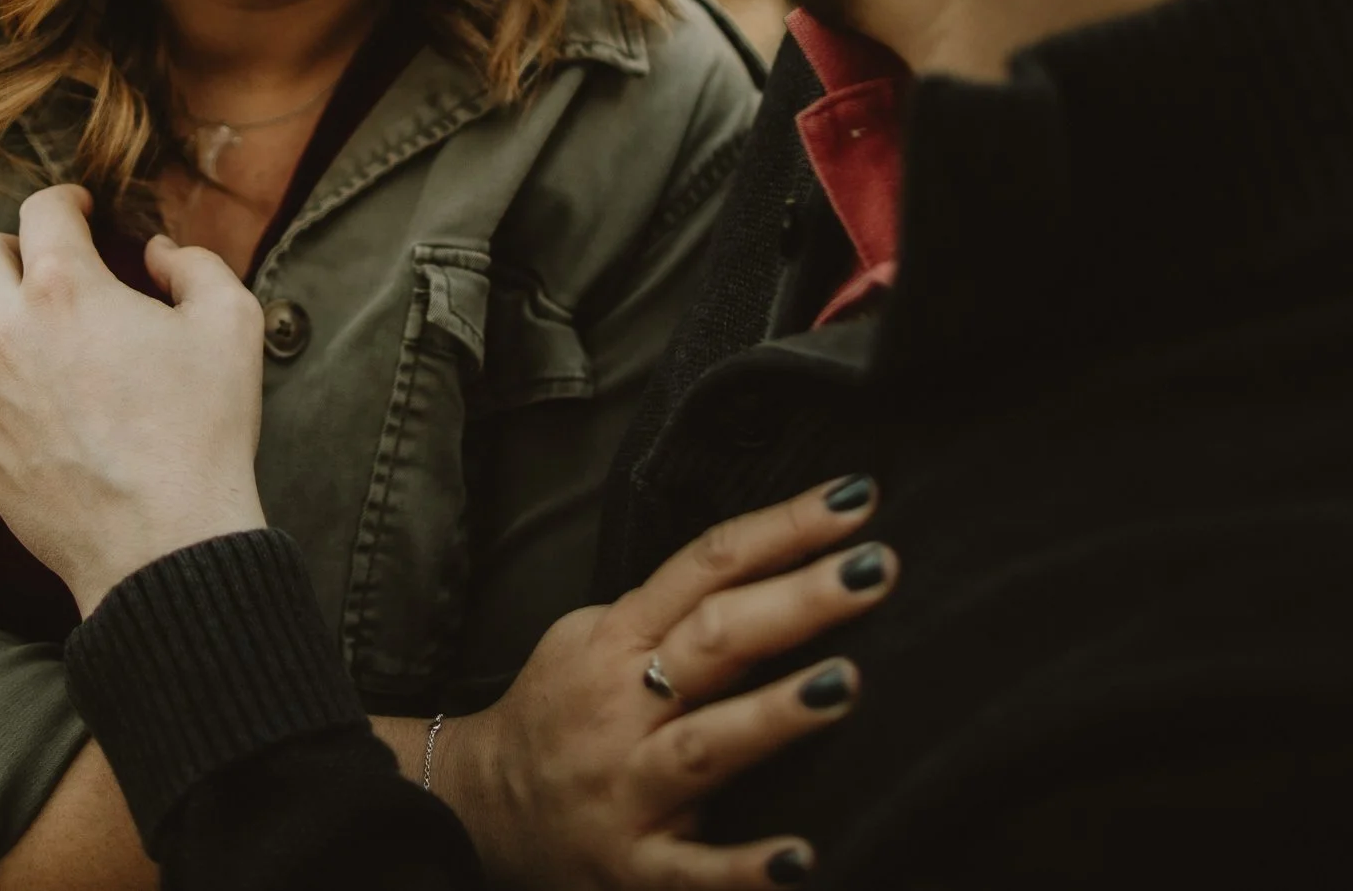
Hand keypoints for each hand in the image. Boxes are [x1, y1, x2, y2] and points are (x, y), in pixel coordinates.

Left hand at [0, 185, 269, 614]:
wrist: (164, 540)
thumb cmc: (203, 431)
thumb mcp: (233, 323)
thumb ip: (195, 266)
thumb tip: (158, 253)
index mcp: (66, 288)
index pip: (41, 210)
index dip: (66, 200)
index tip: (82, 211)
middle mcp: (4, 329)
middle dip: (14, 247)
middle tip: (49, 265)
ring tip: (13, 318)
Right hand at [435, 478, 896, 889]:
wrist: (478, 807)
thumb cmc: (560, 711)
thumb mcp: (594, 637)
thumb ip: (671, 609)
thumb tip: (781, 565)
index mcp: (617, 639)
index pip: (705, 566)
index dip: (781, 528)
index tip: (855, 499)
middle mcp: (621, 706)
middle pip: (712, 641)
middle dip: (795, 602)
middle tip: (873, 568)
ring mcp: (627, 788)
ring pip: (704, 747)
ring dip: (771, 716)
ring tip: (842, 684)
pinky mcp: (632, 866)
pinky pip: (692, 871)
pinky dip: (743, 869)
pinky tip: (800, 860)